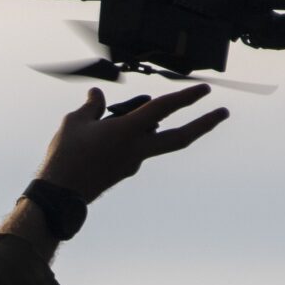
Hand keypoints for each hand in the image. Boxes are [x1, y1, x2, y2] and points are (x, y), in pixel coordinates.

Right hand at [33, 83, 229, 201]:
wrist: (61, 194)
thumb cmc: (65, 156)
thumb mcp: (75, 122)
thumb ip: (92, 106)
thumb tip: (97, 96)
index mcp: (128, 131)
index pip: (164, 109)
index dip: (186, 97)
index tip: (205, 90)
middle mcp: (138, 148)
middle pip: (180, 137)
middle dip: (204, 124)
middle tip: (223, 112)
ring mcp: (134, 163)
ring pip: (151, 139)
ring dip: (144, 125)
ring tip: (107, 119)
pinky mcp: (125, 171)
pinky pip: (134, 148)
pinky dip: (128, 137)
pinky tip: (101, 134)